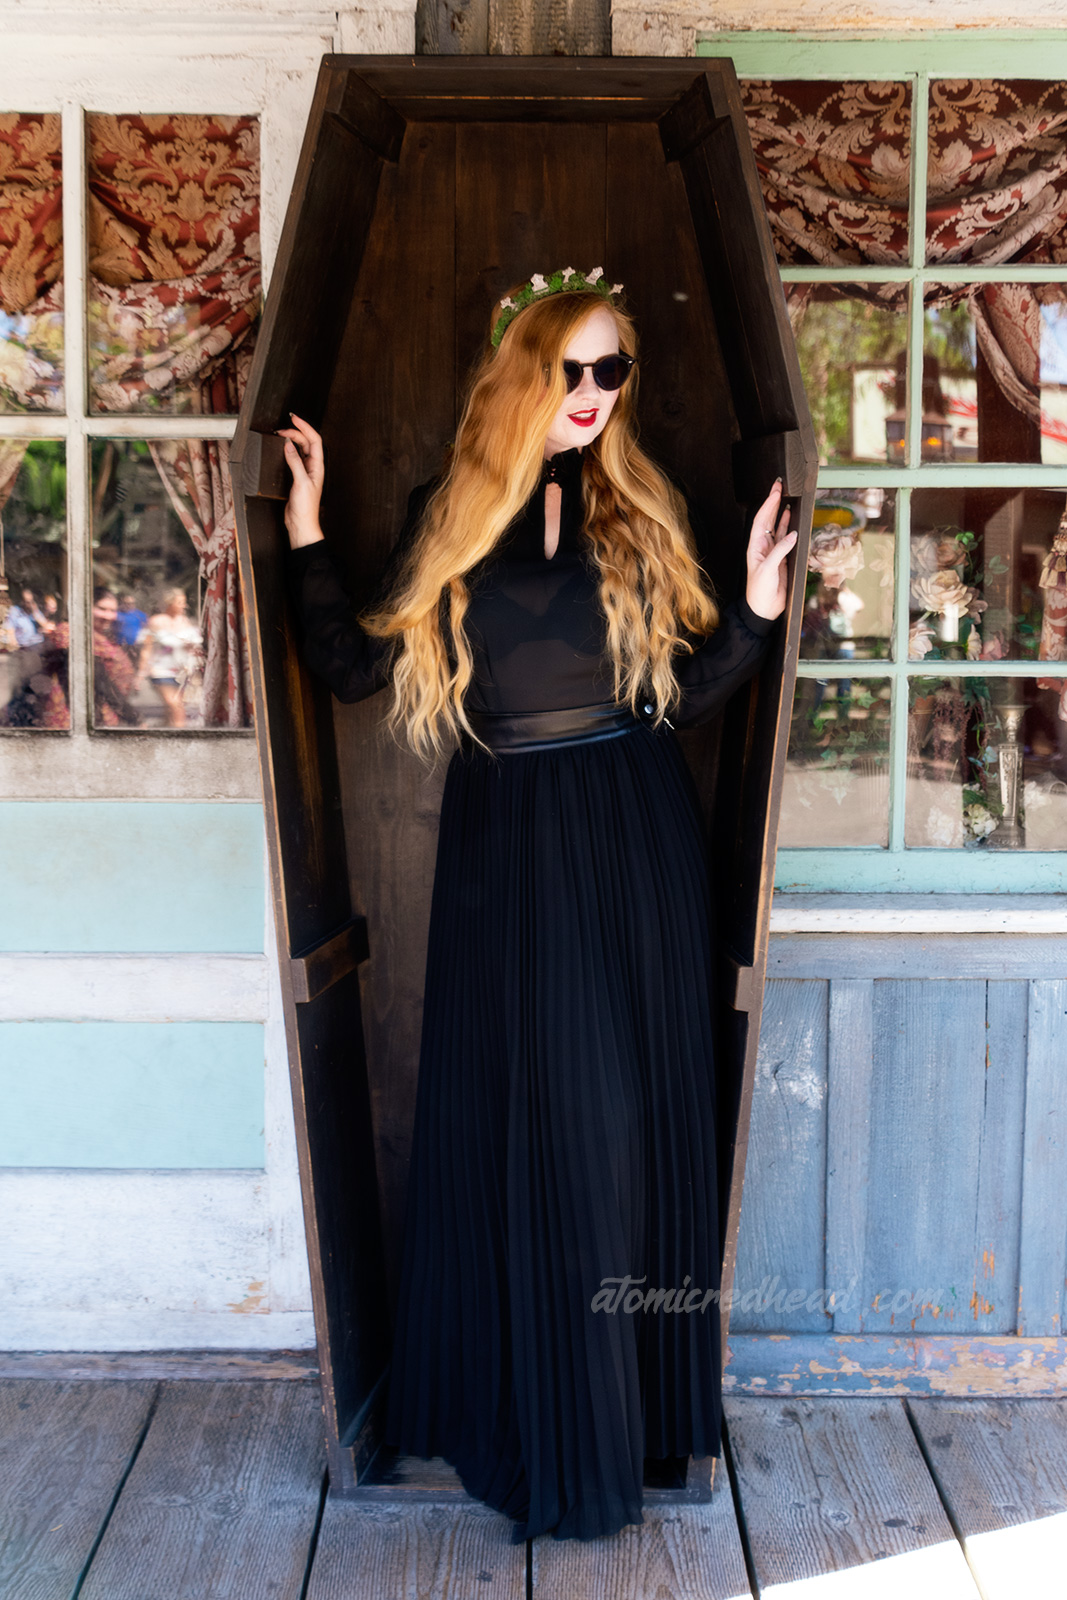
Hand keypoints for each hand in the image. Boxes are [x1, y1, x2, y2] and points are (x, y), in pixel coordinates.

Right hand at [277, 413, 325, 548]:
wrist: (301, 524)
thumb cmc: (305, 508)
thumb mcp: (301, 482)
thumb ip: (295, 462)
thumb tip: (288, 445)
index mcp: (318, 466)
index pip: (314, 440)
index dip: (305, 427)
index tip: (294, 419)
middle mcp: (313, 467)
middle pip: (306, 442)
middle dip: (295, 432)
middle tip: (281, 430)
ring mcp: (305, 472)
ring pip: (300, 449)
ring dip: (291, 440)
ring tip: (280, 435)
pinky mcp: (296, 477)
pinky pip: (293, 459)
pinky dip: (287, 451)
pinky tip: (281, 449)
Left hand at [744, 478, 796, 621]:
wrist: (764, 608)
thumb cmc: (760, 591)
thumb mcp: (768, 569)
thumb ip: (780, 551)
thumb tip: (792, 535)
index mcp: (755, 547)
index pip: (761, 520)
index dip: (768, 505)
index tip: (775, 492)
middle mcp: (762, 546)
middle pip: (767, 519)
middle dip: (773, 502)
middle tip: (779, 486)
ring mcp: (772, 551)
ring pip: (776, 526)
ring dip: (780, 512)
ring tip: (785, 497)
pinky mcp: (781, 558)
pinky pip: (784, 538)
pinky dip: (787, 527)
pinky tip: (790, 517)